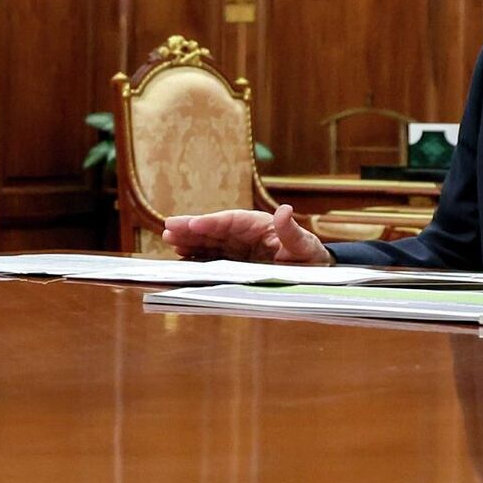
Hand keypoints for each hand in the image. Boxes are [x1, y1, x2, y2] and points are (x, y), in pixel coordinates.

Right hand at [162, 204, 331, 266]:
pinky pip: (213, 256)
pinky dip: (197, 255)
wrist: (315, 273)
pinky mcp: (236, 261)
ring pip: (210, 241)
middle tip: (168, 228)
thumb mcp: (305, 245)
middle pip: (215, 229)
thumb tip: (284, 210)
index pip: (232, 221)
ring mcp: (239, 247)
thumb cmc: (311, 258)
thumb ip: (291, 231)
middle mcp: (245, 234)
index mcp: (260, 226)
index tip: (193, 224)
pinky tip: (181, 256)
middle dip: (191, 228)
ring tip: (168, 239)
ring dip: (189, 240)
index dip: (211, 222)